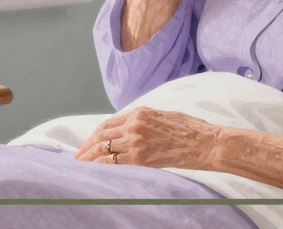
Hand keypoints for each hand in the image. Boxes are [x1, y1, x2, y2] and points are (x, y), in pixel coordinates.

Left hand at [73, 106, 221, 169]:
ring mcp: (137, 140)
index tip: (88, 142)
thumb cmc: (190, 130)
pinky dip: (102, 165)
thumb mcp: (163, 116)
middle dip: (87, 146)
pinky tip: (95, 170)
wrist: (206, 143)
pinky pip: (115, 162)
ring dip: (90, 157)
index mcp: (140, 112)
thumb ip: (144, 121)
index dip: (95, 134)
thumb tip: (130, 129)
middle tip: (77, 155)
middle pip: (102, 135)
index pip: (109, 123)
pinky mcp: (141, 157)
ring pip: (104, 149)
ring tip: (81, 164)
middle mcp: (134, 124)